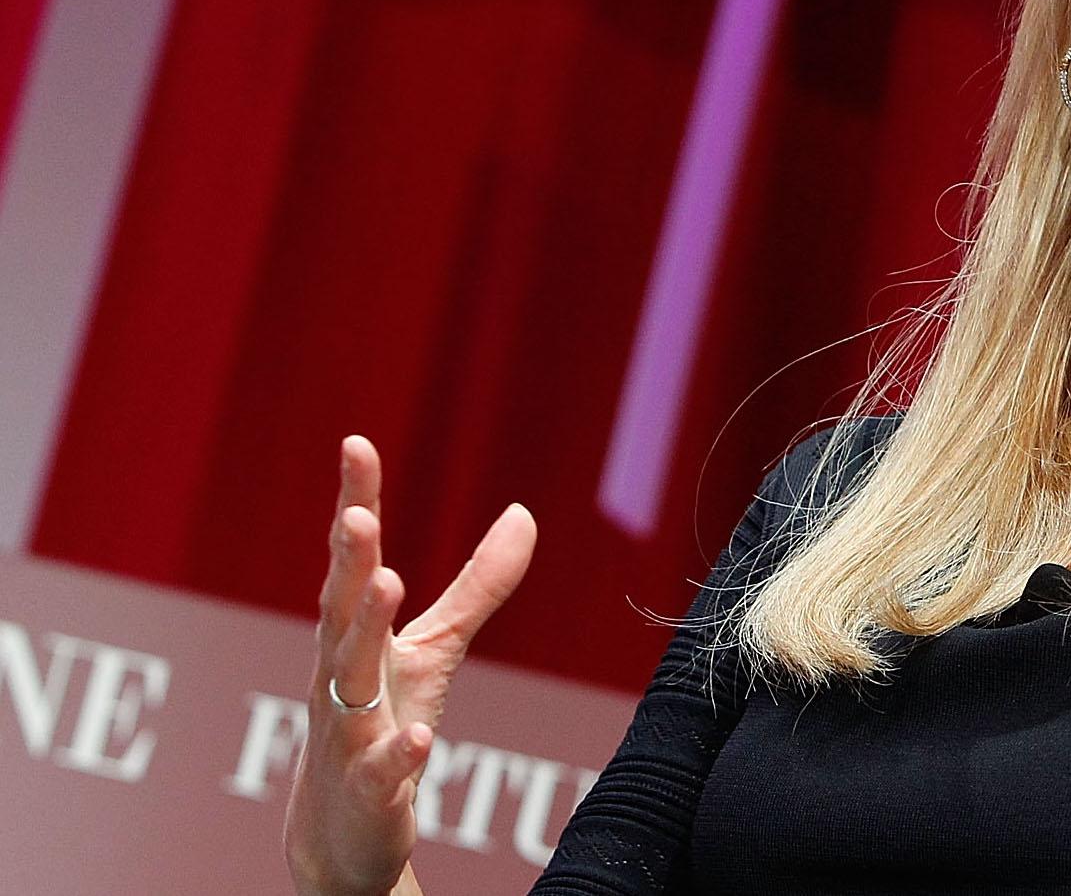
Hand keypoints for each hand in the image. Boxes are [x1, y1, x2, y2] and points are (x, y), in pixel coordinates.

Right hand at [285, 435, 535, 895]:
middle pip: (341, 610)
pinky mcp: (367, 792)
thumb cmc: (381, 723)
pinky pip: (378, 772)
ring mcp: (347, 734)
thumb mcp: (436, 650)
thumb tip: (522, 513)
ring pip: (350, 681)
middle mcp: (340, 676)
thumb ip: (477, 586)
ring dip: (365, 633)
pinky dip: (394, 755)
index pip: (352, 563)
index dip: (353, 504)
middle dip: (350, 561)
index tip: (355, 444)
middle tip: (359, 514)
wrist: (342, 833)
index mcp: (353, 636)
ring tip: (385, 583)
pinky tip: (415, 739)